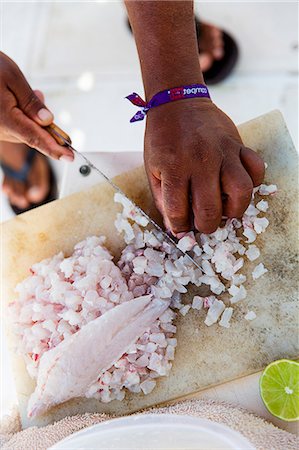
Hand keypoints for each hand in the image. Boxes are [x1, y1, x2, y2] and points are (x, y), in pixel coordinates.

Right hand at [0, 52, 72, 160]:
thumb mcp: (12, 78)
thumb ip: (31, 102)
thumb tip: (47, 121)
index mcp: (5, 119)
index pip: (35, 138)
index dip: (54, 149)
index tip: (69, 157)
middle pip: (33, 135)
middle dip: (44, 123)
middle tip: (40, 96)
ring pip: (25, 131)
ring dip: (32, 118)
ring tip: (26, 93)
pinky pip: (15, 128)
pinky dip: (22, 117)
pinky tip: (17, 100)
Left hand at [144, 98, 264, 234]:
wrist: (177, 103)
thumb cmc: (162, 140)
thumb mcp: (152, 170)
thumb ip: (163, 200)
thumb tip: (177, 228)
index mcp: (174, 168)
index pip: (179, 212)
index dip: (180, 227)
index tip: (182, 227)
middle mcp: (200, 161)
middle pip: (211, 209)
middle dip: (207, 225)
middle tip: (204, 221)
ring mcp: (222, 152)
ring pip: (241, 191)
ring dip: (235, 209)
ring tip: (225, 208)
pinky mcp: (237, 144)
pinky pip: (256, 168)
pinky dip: (253, 181)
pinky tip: (237, 183)